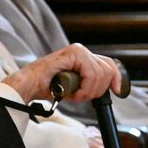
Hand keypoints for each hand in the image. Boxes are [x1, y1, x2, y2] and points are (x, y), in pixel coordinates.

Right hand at [2, 44, 120, 102]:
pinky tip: (73, 94)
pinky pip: (91, 74)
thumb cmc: (48, 86)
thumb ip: (89, 82)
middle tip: (82, 97)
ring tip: (74, 96)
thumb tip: (107, 88)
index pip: (109, 64)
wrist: (30, 85)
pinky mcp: (74, 53)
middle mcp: (82, 50)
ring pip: (100, 74)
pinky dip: (84, 89)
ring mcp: (78, 50)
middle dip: (98, 90)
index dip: (116, 78)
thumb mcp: (75, 86)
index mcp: (83, 56)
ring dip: (88, 92)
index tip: (118, 91)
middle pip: (107, 70)